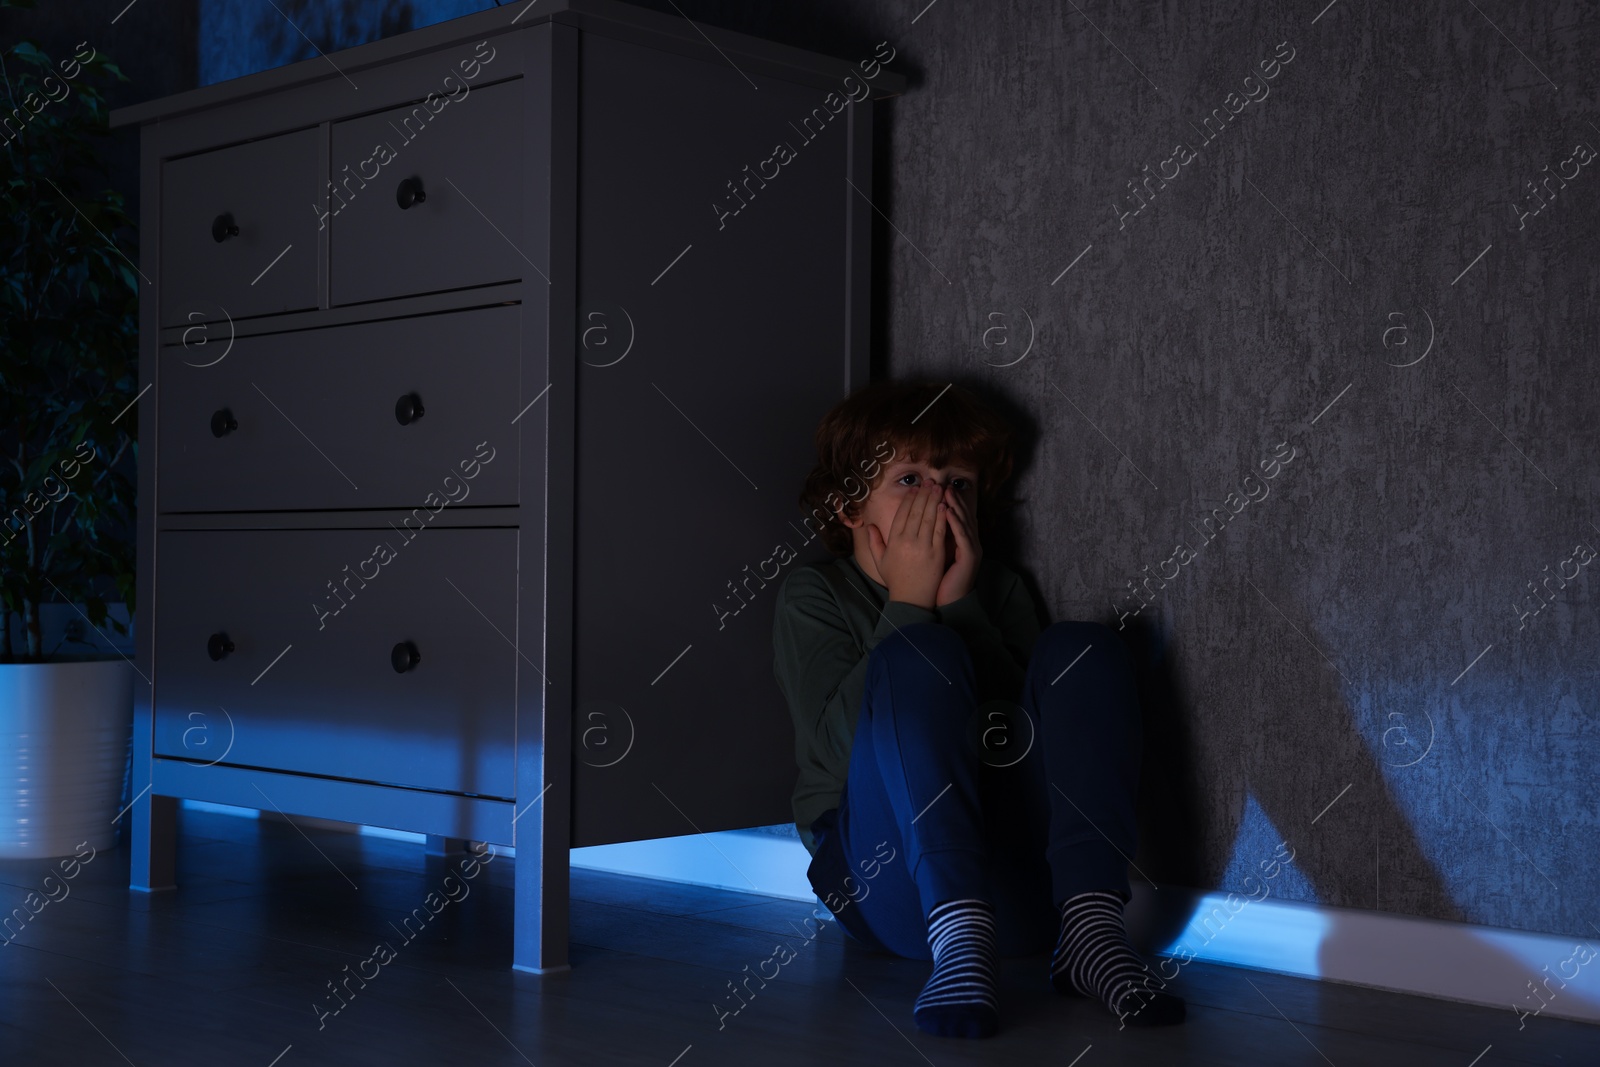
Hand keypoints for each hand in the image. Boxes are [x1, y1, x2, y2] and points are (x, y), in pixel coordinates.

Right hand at [866, 483, 946, 609]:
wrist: (911, 599)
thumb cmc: (896, 580)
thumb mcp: (880, 561)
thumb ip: (874, 542)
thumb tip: (870, 525)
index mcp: (894, 541)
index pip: (902, 514)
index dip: (909, 500)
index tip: (915, 489)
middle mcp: (907, 541)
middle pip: (916, 512)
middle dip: (923, 495)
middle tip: (929, 481)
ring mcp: (922, 547)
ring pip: (928, 518)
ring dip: (934, 500)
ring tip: (938, 487)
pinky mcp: (936, 554)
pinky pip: (939, 531)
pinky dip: (942, 517)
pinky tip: (945, 505)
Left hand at [934, 489, 980, 606]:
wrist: (949, 602)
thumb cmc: (939, 581)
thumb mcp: (934, 556)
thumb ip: (931, 539)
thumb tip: (919, 524)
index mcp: (960, 541)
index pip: (953, 516)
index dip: (944, 501)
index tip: (931, 488)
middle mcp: (969, 541)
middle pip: (961, 515)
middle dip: (950, 498)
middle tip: (938, 483)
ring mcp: (972, 548)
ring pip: (964, 521)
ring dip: (955, 504)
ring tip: (944, 490)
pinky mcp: (970, 556)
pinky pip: (963, 536)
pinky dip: (956, 522)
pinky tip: (949, 511)